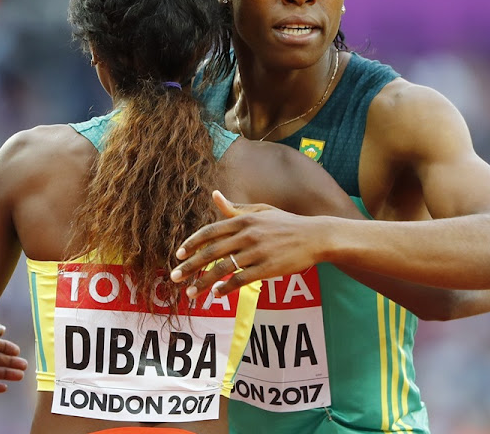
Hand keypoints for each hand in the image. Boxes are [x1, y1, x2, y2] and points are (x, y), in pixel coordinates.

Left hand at [170, 191, 323, 297]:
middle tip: (174, 277)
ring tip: (190, 294)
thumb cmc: (286, 223)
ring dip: (204, 283)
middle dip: (190, 266)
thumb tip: (214, 195)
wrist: (315, 236)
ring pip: (223, 269)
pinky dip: (226, 288)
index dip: (192, 243)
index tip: (179, 254)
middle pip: (211, 252)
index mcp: (244, 219)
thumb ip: (235, 208)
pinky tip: (216, 294)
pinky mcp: (267, 268)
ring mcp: (257, 252)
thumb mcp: (261, 211)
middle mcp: (247, 234)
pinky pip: (241, 279)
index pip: (210, 232)